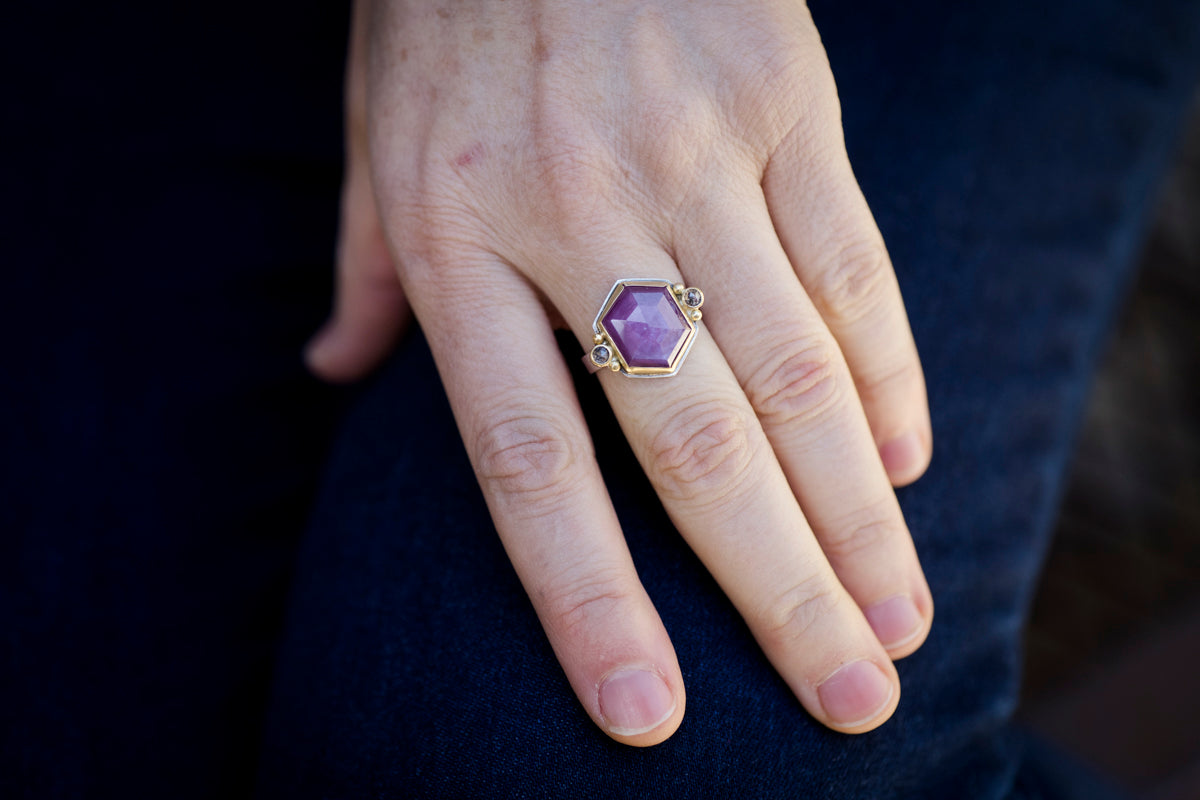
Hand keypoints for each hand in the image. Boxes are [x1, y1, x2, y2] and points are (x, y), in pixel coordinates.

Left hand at [307, 0, 933, 745]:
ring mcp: (694, 153)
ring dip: (855, 514)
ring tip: (896, 619)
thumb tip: (332, 371)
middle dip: (777, 591)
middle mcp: (580, 212)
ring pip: (796, 370)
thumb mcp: (374, 131)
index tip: (646, 712)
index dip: (587, 600)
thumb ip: (366, 268)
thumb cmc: (447, 8)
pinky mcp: (783, 100)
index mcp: (459, 239)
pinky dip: (888, 375)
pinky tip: (903, 466)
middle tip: (844, 701)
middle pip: (693, 441)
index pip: (528, 463)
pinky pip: (850, 264)